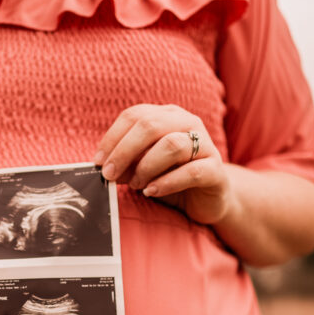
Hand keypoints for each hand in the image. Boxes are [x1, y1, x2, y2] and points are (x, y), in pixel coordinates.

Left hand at [93, 103, 232, 224]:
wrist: (208, 198)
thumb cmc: (171, 178)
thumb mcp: (144, 168)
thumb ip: (126, 163)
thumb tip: (103, 168)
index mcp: (167, 116)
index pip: (135, 115)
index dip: (112, 138)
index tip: (97, 161)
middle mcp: (188, 123)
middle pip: (151, 126)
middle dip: (124, 151)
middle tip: (110, 174)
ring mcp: (205, 144)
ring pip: (171, 145)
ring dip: (146, 167)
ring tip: (136, 185)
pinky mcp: (216, 169)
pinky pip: (190, 171)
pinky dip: (166, 183)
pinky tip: (152, 191)